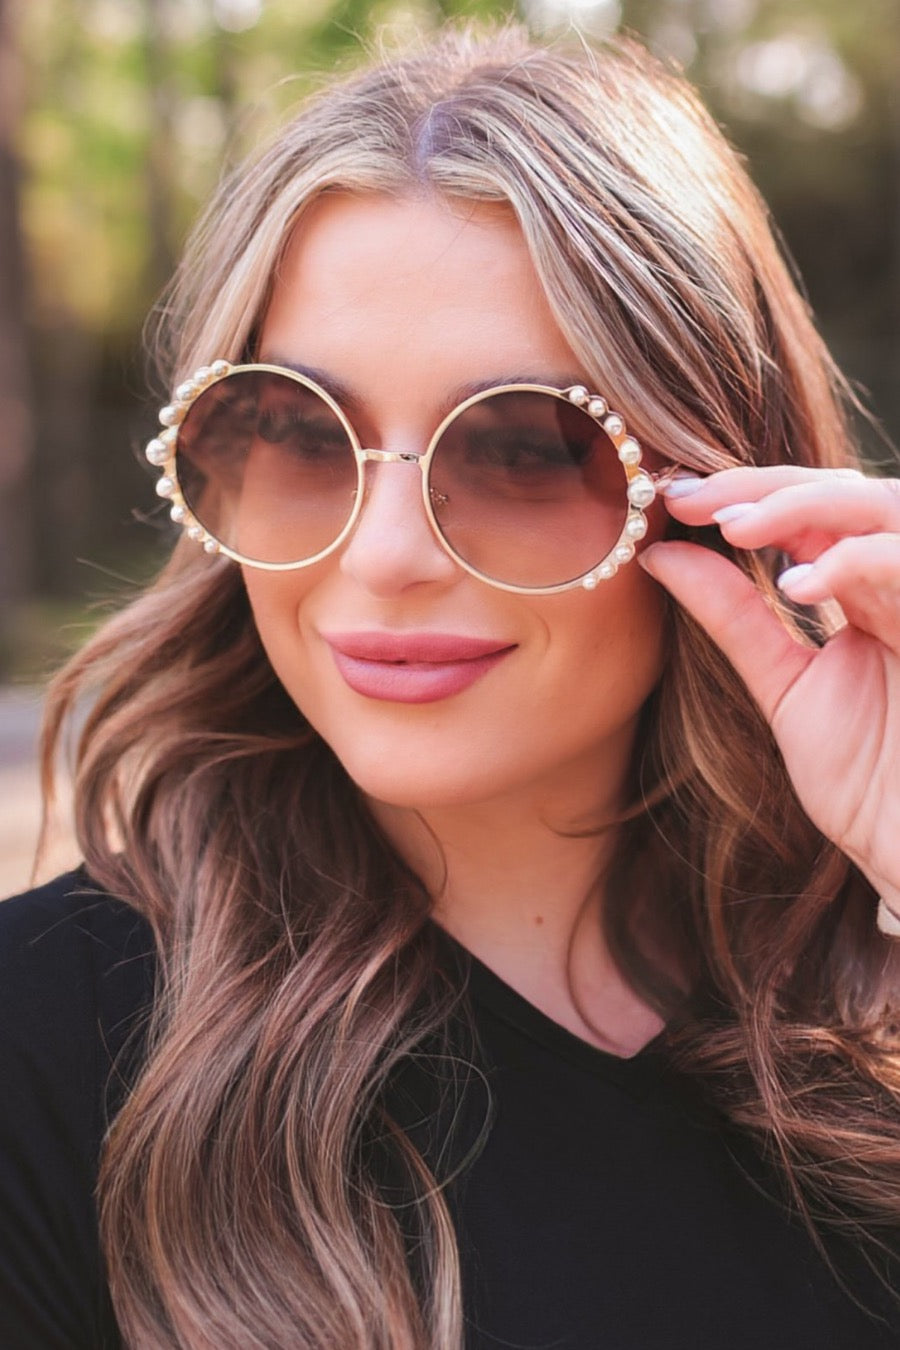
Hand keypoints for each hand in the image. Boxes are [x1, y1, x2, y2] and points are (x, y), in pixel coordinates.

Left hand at [639, 465, 899, 904]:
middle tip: (690, 495)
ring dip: (806, 507)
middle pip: (845, 493)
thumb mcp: (784, 687)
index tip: (671, 497)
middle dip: (765, 486)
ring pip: (883, 508)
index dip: (743, 496)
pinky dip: (857, 562)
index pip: (809, 514)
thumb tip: (660, 552)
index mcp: (869, 592)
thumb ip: (733, 618)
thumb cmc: (869, 783)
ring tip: (737, 526)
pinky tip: (797, 585)